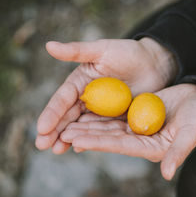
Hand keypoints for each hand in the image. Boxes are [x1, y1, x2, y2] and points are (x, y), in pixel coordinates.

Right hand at [36, 38, 177, 153]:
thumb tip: (48, 45)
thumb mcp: (101, 49)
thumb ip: (76, 51)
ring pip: (81, 126)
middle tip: (41, 146)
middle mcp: (86, 97)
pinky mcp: (114, 118)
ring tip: (57, 151)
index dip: (52, 113)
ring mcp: (100, 110)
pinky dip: (89, 139)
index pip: (62, 99)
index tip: (41, 128)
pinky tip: (79, 148)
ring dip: (68, 138)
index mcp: (79, 82)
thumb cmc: (127, 52)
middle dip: (54, 130)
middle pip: (67, 116)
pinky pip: (101, 130)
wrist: (154, 63)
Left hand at [59, 84, 195, 179]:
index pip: (120, 146)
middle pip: (109, 138)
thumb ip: (179, 152)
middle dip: (87, 135)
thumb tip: (167, 174)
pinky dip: (99, 114)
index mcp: (151, 149)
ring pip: (108, 127)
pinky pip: (114, 115)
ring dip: (89, 125)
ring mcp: (137, 128)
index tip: (78, 141)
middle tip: (64, 132)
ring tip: (67, 123)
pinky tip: (84, 109)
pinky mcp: (135, 115)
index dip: (99, 143)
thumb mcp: (191, 133)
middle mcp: (141, 141)